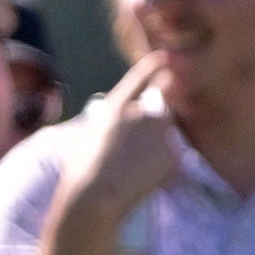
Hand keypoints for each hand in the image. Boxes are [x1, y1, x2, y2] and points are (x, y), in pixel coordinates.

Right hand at [72, 51, 184, 221]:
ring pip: (166, 134)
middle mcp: (142, 112)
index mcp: (116, 106)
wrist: (95, 196)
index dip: (152, 66)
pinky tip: (145, 179)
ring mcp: (160, 131)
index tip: (164, 58)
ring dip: (158, 144)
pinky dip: (163, 166)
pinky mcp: (173, 152)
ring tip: (135, 167)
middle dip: (157, 117)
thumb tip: (109, 121)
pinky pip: (171, 157)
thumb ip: (105, 125)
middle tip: (144, 140)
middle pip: (160, 108)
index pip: (139, 78)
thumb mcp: (85, 137)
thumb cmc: (80, 171)